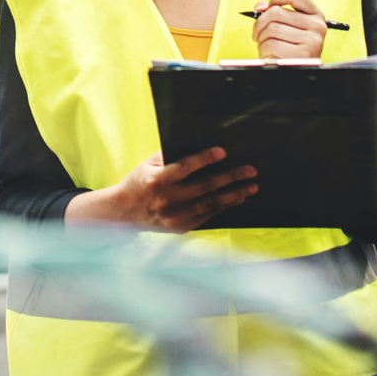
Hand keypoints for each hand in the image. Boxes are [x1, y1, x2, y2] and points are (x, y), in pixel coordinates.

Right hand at [66, 147, 256, 232]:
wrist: (124, 212)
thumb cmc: (139, 181)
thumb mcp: (148, 164)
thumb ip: (170, 156)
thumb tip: (199, 147)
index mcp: (157, 181)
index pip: (184, 168)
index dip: (204, 159)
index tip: (223, 151)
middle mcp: (167, 201)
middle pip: (205, 187)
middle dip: (231, 178)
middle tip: (251, 170)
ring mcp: (175, 217)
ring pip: (211, 204)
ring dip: (234, 194)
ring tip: (251, 186)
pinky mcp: (181, 228)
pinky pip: (208, 215)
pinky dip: (224, 207)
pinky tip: (237, 198)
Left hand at [251, 0, 326, 58]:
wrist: (297, 73)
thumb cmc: (288, 47)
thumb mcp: (286, 26)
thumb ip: (272, 11)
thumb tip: (260, 7)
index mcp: (315, 14)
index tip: (266, 9)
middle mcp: (317, 25)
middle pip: (275, 12)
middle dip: (259, 24)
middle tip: (258, 35)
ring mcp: (313, 40)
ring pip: (271, 29)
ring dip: (261, 39)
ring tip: (266, 47)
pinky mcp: (304, 54)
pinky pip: (272, 44)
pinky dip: (264, 50)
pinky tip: (270, 55)